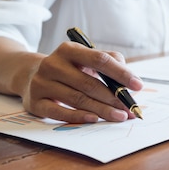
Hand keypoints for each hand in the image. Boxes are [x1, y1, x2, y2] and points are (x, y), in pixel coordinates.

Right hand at [21, 42, 143, 122]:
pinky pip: (60, 112)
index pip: (100, 59)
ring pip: (78, 99)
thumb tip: (130, 82)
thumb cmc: (70, 68)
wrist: (30, 76)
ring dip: (102, 110)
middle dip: (114, 97)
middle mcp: (53, 64)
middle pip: (90, 83)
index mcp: (69, 50)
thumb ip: (110, 63)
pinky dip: (79, 117)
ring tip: (120, 116)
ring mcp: (42, 83)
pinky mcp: (35, 102)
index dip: (121, 73)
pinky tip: (95, 119)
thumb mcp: (86, 58)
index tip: (138, 85)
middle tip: (130, 108)